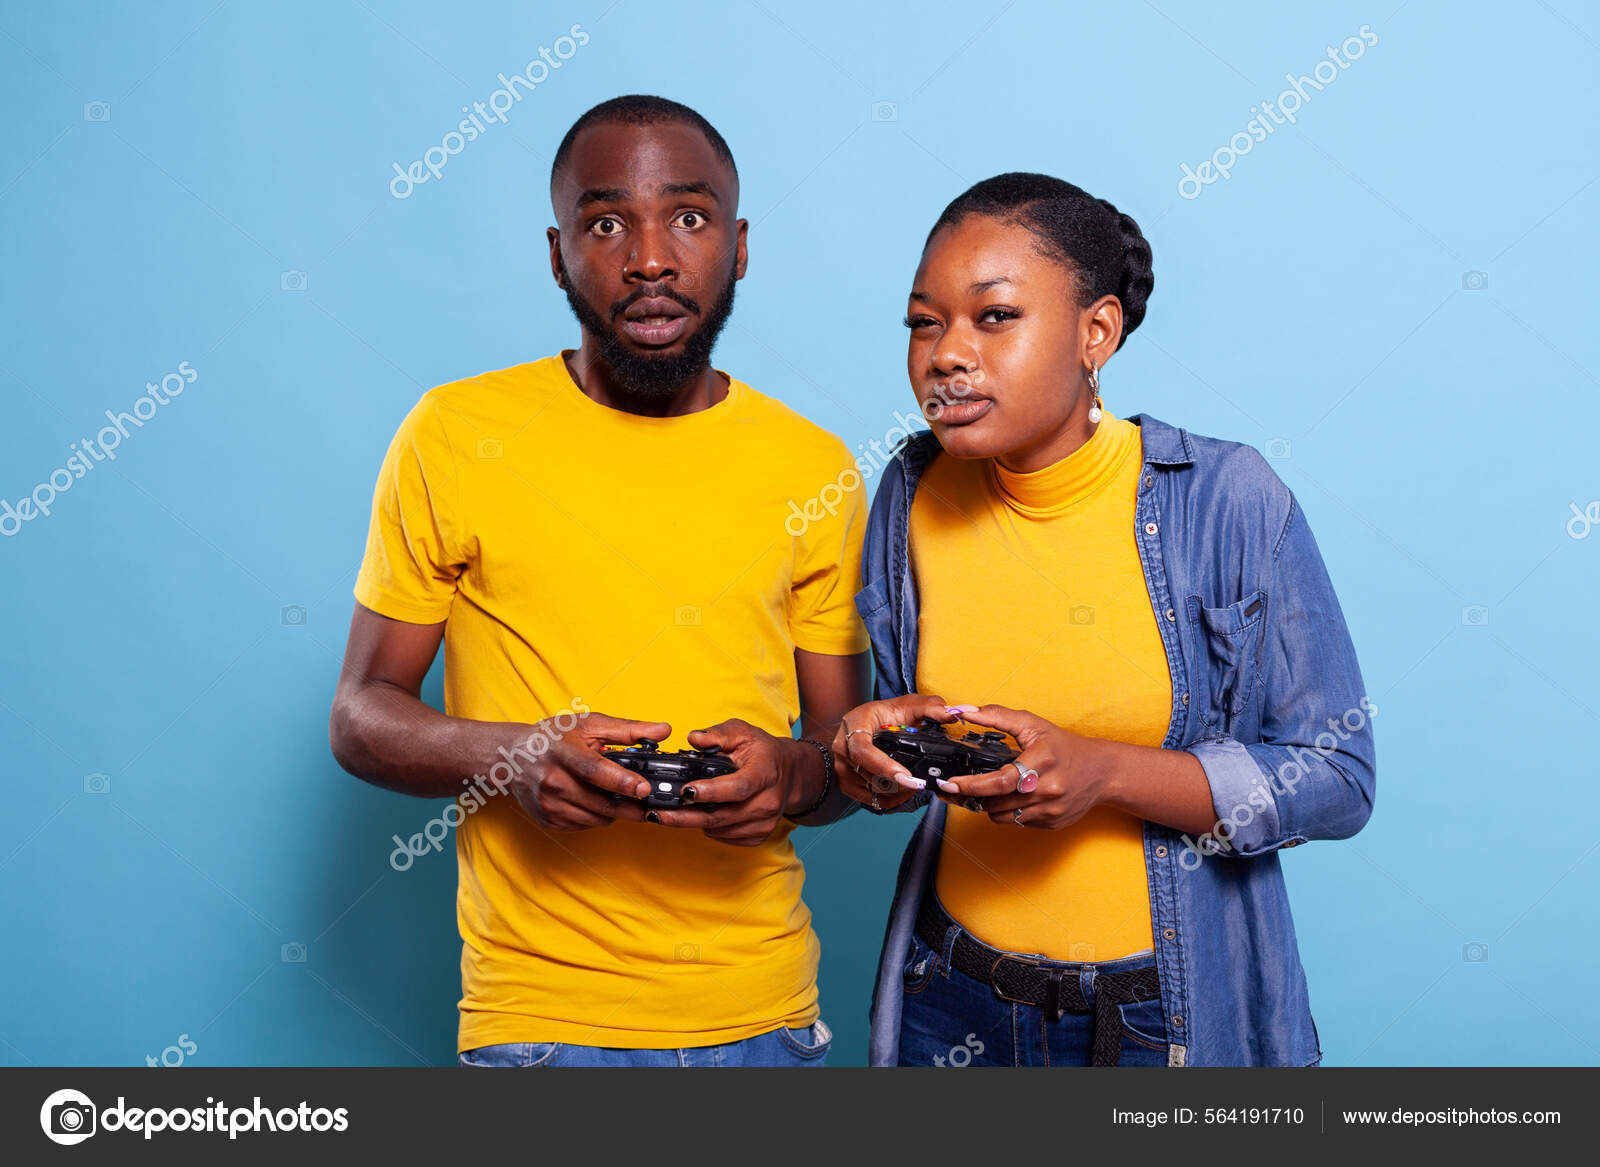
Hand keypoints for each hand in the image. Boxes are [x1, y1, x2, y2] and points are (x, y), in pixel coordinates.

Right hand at [505, 712, 670, 830]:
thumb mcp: (589, 725)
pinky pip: (585, 825)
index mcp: (563, 752)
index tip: (644, 788)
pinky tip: (599, 801)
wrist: (511, 758)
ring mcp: (548, 804)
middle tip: (651, 802)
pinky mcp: (548, 820)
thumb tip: (664, 731)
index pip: (595, 770)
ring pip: (597, 818)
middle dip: (631, 806)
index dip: (622, 781)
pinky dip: (599, 816)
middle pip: (601, 802)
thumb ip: (628, 730)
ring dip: (617, 812)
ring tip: (624, 797)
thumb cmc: (553, 738)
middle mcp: (552, 781)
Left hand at [647, 719, 813, 845]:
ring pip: (720, 829)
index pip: (737, 787)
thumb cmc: (763, 752)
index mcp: (765, 772)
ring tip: (670, 812)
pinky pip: (724, 837)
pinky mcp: (758, 835)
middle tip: (657, 813)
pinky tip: (698, 814)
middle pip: (722, 816)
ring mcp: (764, 822)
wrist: (790, 773)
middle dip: (686, 816)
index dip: (711, 792)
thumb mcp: (743, 732)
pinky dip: (708, 828)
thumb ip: (717, 734)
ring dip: (693, 823)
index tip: (686, 792)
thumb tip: (694, 739)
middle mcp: (768, 801)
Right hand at [830, 694, 970, 813]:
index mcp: (855, 722)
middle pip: (865, 773)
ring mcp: (842, 766)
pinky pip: (866, 798)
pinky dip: (887, 800)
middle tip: (919, 785)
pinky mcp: (846, 781)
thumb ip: (932, 707)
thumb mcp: (910, 705)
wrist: (870, 723)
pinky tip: (904, 793)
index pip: (862, 749)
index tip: (906, 776)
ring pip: (867, 788)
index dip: (883, 766)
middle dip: (895, 783)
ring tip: (915, 786)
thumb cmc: (888, 714)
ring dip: (893, 793)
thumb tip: (953, 714)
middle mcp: (842, 745)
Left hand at [931, 704, 1106, 829]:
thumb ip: (997, 716)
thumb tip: (964, 711)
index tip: (952, 783)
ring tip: (987, 790)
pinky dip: (1007, 811)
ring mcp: (1051, 810)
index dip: (972, 784)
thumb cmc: (1063, 746)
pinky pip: (1017, 822)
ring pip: (1002, 816)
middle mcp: (1048, 789)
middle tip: (957, 788)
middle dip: (973, 795)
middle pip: (997, 802)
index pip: (1001, 780)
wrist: (1101, 772)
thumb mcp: (1033, 725)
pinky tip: (1011, 797)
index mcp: (1042, 761)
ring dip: (988, 804)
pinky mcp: (1052, 823)